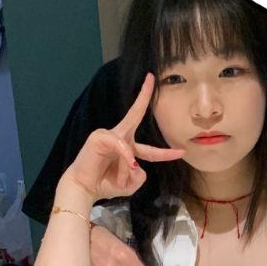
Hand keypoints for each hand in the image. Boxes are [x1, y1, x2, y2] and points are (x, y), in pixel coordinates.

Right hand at [63, 74, 185, 201]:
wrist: (85, 189)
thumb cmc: (105, 184)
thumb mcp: (131, 184)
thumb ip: (140, 176)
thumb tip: (136, 164)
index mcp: (128, 148)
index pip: (151, 149)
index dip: (166, 153)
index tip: (181, 152)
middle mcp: (119, 137)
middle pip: (135, 113)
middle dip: (144, 94)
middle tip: (151, 77)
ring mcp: (108, 135)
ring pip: (130, 149)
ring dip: (128, 169)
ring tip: (119, 181)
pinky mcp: (99, 137)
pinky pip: (121, 146)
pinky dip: (126, 159)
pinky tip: (128, 166)